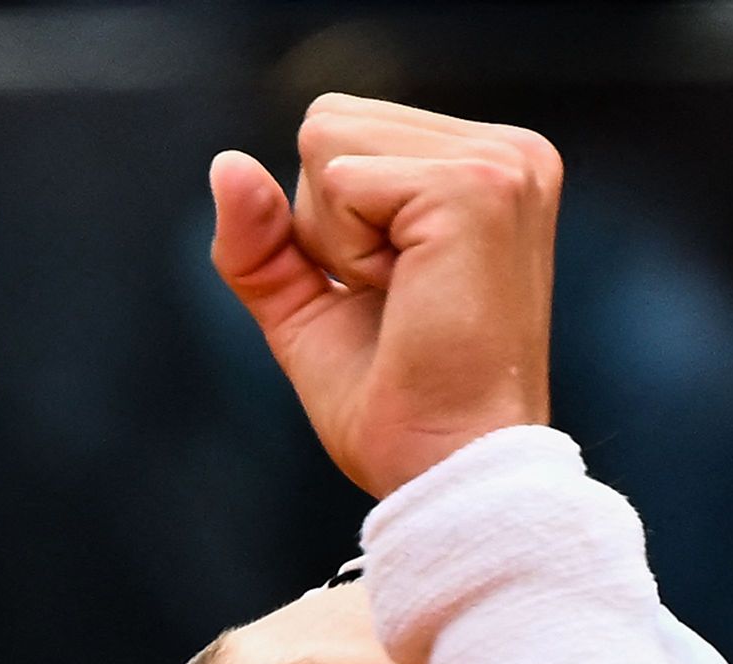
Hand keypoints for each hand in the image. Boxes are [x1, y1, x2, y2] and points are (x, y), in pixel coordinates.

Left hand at [209, 95, 560, 498]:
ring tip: (404, 297)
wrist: (443, 469)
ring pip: (328, 143)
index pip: (339, 131)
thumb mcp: (307, 307)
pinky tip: (405, 296)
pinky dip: (346, 253)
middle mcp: (508, 150)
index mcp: (487, 165)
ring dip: (336, 240)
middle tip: (392, 299)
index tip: (389, 292)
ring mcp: (503, 162)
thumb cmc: (392, 402)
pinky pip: (341, 183)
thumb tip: (224, 164)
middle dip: (325, 225)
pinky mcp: (477, 188)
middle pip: (327, 124)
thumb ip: (262, 238)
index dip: (325, 223)